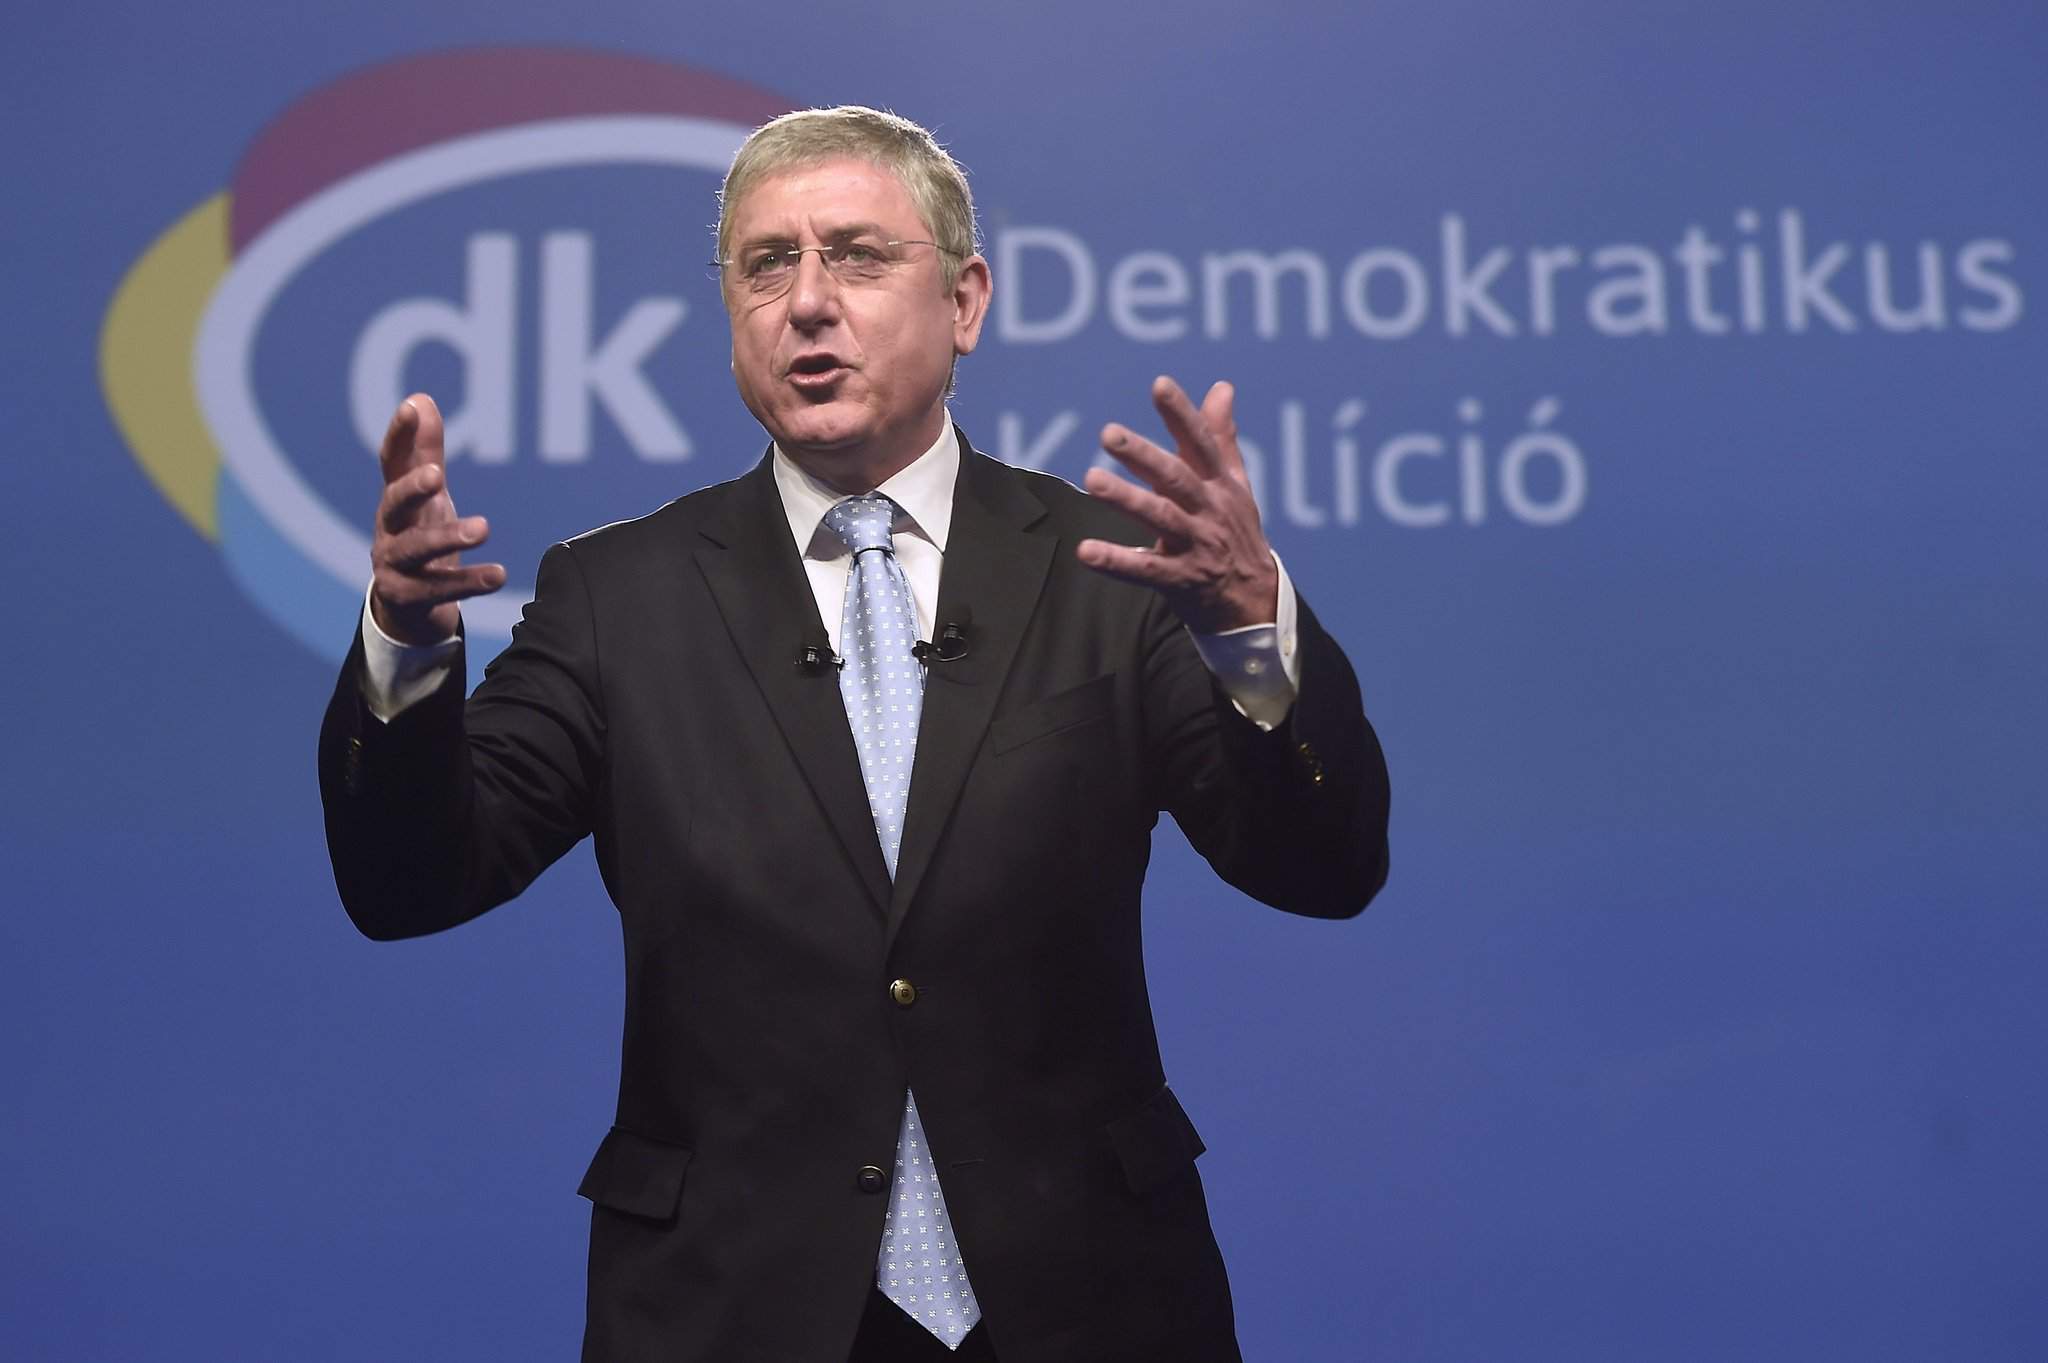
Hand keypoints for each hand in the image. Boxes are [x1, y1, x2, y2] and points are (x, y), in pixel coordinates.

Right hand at [369, 394, 505, 645]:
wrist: (405, 606)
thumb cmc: (417, 536)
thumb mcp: (424, 495)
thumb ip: (424, 451)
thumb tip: (421, 398)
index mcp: (395, 500)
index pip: (392, 462)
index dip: (399, 434)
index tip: (412, 408)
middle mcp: (389, 529)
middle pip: (394, 505)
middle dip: (412, 489)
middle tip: (437, 476)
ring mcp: (394, 565)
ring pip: (415, 550)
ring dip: (447, 537)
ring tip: (483, 528)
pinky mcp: (408, 598)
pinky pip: (439, 589)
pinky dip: (469, 582)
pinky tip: (497, 575)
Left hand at [1076, 376, 1278, 632]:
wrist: (1256, 601)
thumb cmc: (1236, 534)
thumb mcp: (1236, 485)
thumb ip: (1221, 437)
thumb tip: (1222, 387)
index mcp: (1220, 484)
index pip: (1201, 443)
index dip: (1182, 414)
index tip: (1160, 385)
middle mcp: (1210, 510)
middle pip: (1176, 478)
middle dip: (1143, 454)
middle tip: (1109, 433)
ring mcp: (1197, 545)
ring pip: (1160, 518)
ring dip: (1126, 499)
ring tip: (1091, 480)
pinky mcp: (1182, 580)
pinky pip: (1147, 570)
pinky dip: (1117, 561)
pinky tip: (1086, 551)